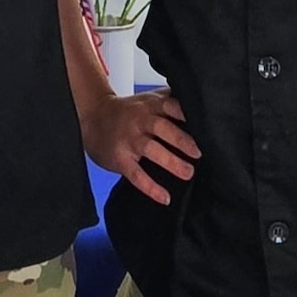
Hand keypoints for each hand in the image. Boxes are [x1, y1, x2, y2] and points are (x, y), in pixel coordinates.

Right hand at [81, 89, 199, 205]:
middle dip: (180, 139)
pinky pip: (135, 174)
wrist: (92, 117)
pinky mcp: (120, 159)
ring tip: (188, 173)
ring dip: (170, 161)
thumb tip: (202, 105)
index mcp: (151, 105)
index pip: (170, 105)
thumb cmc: (128, 111)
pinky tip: (164, 197)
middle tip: (199, 152)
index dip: (186, 113)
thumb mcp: (148, 99)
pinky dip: (150, 187)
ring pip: (150, 149)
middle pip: (161, 127)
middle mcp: (140, 121)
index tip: (204, 124)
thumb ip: (171, 100)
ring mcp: (129, 140)